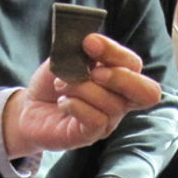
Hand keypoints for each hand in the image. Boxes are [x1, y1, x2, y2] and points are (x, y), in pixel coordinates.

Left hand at [2, 34, 160, 156]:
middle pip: (147, 92)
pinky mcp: (91, 135)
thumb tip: (91, 43)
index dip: (115, 52)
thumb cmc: (53, 83)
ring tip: (61, 85)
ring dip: (82, 88)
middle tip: (91, 71)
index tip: (89, 42)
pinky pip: (97, 120)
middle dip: (119, 77)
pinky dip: (76, 105)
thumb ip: (82, 50)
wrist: (30, 107)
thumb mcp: (66, 58)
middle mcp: (121, 101)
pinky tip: (63, 102)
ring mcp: (108, 121)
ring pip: (112, 103)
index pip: (134, 65)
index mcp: (119, 78)